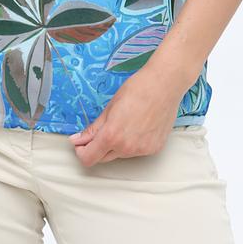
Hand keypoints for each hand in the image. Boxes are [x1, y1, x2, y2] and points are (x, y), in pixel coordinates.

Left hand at [68, 61, 187, 166]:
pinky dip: (133, 143)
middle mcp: (127, 148)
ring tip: (126, 122)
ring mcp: (142, 151)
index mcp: (112, 136)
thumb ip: (93, 128)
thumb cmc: (137, 89)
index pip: (88, 158)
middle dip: (98, 147)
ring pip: (121, 154)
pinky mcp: (154, 149)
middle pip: (103, 158)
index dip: (82, 151)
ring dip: (117, 144)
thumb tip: (77, 140)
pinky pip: (136, 151)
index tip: (81, 143)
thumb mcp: (110, 107)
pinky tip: (139, 126)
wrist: (164, 85)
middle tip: (102, 130)